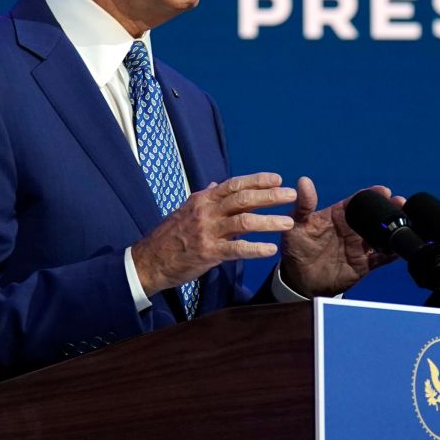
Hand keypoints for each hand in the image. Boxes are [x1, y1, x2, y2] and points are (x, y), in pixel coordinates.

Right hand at [131, 173, 295, 295]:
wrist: (148, 261)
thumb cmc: (169, 237)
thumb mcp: (185, 211)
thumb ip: (205, 198)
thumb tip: (218, 185)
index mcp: (203, 200)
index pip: (235, 184)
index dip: (257, 180)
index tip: (278, 179)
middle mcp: (206, 212)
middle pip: (243, 199)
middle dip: (270, 196)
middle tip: (292, 195)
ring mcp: (207, 232)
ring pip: (244, 222)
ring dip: (269, 221)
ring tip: (289, 222)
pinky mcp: (207, 253)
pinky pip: (236, 249)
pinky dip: (255, 249)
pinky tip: (270, 249)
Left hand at [279, 177, 399, 297]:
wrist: (299, 279)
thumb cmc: (296, 248)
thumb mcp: (297, 225)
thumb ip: (304, 206)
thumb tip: (303, 181)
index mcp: (339, 214)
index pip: (359, 200)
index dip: (372, 194)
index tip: (384, 190)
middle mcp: (353, 228)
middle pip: (376, 215)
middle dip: (390, 207)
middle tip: (400, 202)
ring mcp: (361, 245)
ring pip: (383, 233)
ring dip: (396, 227)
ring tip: (407, 221)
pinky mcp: (365, 264)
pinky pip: (383, 257)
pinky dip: (393, 252)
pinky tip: (401, 248)